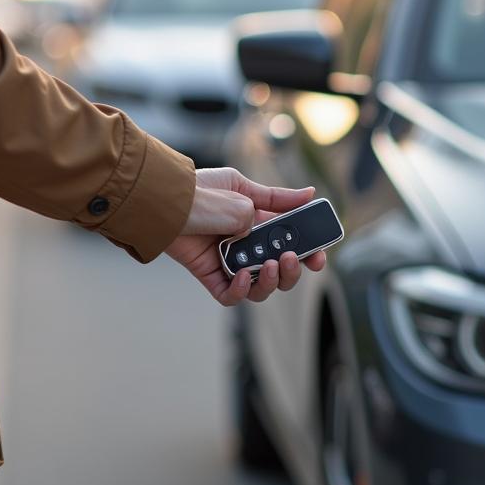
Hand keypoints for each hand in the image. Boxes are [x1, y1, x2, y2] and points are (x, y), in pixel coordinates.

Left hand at [165, 167, 325, 305]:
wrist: (165, 202)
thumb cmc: (200, 191)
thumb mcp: (243, 189)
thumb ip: (276, 199)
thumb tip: (309, 194)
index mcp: (258, 223)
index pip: (290, 243)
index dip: (308, 253)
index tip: (319, 256)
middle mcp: (246, 245)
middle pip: (279, 270)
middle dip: (292, 270)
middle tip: (290, 259)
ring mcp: (228, 262)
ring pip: (259, 286)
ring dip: (271, 281)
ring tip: (270, 265)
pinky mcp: (209, 275)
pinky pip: (231, 295)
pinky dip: (241, 291)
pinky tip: (244, 276)